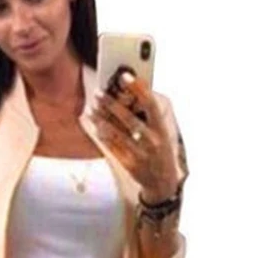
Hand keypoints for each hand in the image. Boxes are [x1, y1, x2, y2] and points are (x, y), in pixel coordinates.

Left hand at [92, 73, 178, 198]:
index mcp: (162, 129)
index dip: (138, 89)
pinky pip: (113, 148)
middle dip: (112, 104)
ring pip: (118, 134)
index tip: (124, 76)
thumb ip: (153, 111)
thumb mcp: (165, 130)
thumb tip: (137, 88)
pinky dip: (103, 136)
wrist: (163, 182)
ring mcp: (141, 154)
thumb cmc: (162, 149)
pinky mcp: (130, 165)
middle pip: (129, 119)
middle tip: (98, 93)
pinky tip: (96, 126)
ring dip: (103, 119)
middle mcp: (152, 141)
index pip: (151, 104)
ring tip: (92, 108)